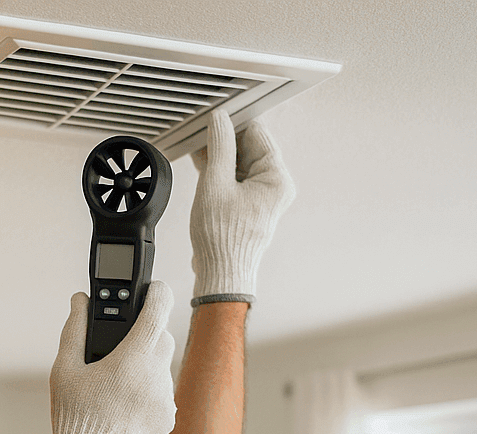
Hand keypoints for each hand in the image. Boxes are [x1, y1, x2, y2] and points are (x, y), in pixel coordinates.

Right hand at [37, 284, 176, 433]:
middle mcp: (157, 376)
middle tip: (119, 346)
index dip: (156, 292)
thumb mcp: (64, 370)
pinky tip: (124, 407)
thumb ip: (74, 329)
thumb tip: (79, 301)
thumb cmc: (74, 420)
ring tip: (115, 386)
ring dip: (145, 367)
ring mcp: (166, 400)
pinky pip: (163, 395)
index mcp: (134, 358)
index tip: (152, 289)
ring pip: (163, 368)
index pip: (159, 307)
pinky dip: (149, 394)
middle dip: (144, 335)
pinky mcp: (168, 421)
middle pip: (163, 336)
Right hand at [189, 108, 294, 305]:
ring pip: (241, 163)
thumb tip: (219, 122)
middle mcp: (275, 187)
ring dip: (220, 155)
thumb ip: (218, 147)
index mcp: (276, 179)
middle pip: (249, 147)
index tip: (215, 116)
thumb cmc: (223, 240)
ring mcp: (262, 197)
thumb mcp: (214, 184)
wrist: (221, 274)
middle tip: (203, 132)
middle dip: (225, 139)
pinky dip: (221, 171)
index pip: (257, 134)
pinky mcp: (249, 206)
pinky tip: (203, 166)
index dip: (234, 122)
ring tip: (199, 151)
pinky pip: (236, 179)